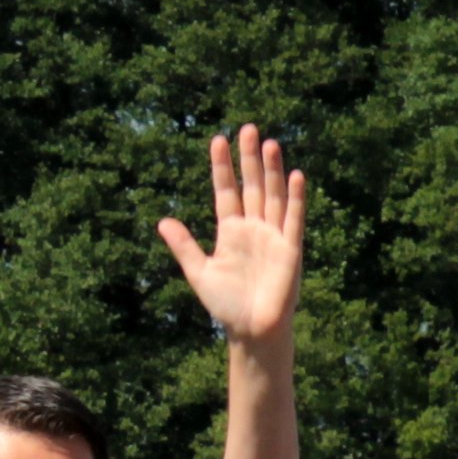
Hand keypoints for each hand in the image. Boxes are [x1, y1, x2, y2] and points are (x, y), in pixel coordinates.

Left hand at [160, 129, 304, 344]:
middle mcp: (254, 228)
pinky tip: (294, 175)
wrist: (251, 330)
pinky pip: (293, 219)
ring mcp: (273, 236)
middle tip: (247, 128)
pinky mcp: (290, 249)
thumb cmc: (226, 305)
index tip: (217, 140)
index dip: (222, 167)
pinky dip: (295, 198)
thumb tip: (162, 221)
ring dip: (272, 171)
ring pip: (273, 196)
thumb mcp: (199, 272)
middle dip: (249, 159)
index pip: (226, 191)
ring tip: (269, 143)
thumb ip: (184, 246)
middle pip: (252, 186)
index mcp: (231, 231)